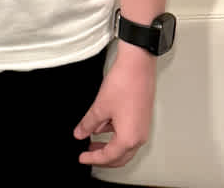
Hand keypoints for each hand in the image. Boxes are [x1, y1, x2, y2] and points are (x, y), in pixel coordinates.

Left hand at [75, 48, 157, 167]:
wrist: (138, 64)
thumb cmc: (125, 83)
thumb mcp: (99, 107)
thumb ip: (88, 124)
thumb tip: (80, 133)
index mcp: (129, 138)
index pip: (108, 157)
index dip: (92, 159)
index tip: (82, 157)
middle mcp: (139, 135)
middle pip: (120, 157)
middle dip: (103, 158)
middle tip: (89, 155)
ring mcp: (143, 126)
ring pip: (126, 146)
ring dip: (110, 146)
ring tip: (94, 140)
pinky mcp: (143, 117)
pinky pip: (130, 134)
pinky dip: (117, 135)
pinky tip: (104, 126)